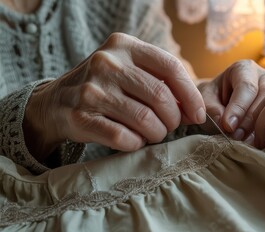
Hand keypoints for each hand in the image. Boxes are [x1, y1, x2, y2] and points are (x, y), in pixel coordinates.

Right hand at [24, 33, 204, 159]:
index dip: (190, 94)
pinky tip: (134, 140)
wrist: (57, 102)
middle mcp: (107, 63)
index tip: (198, 114)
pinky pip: (123, 138)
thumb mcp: (131, 71)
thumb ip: (162, 83)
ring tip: (153, 134)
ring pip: (145, 120)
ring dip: (157, 133)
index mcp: (125, 45)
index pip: (171, 67)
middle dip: (173, 119)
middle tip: (170, 126)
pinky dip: (136, 143)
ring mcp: (92, 90)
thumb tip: (194, 111)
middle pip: (161, 97)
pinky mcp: (81, 117)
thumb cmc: (105, 86)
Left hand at [197, 60, 264, 141]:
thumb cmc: (213, 98)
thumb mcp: (206, 100)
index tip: (228, 126)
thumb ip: (212, 109)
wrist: (221, 101)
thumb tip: (225, 124)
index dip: (238, 108)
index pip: (246, 86)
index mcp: (244, 69)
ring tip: (245, 143)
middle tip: (236, 138)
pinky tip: (256, 144)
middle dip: (250, 120)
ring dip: (261, 129)